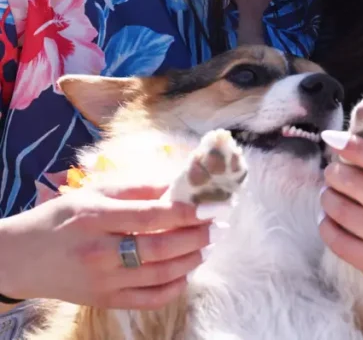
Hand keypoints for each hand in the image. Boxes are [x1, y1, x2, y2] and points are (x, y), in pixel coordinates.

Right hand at [0, 183, 228, 308]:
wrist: (21, 258)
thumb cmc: (62, 218)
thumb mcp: (95, 192)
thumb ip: (138, 189)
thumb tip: (179, 186)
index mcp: (97, 218)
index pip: (152, 216)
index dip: (188, 212)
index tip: (213, 207)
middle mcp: (100, 252)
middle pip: (161, 248)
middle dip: (196, 237)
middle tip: (216, 227)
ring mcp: (103, 281)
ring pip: (160, 275)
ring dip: (191, 260)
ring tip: (205, 246)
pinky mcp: (104, 301)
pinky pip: (149, 299)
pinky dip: (174, 287)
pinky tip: (186, 272)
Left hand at [319, 132, 362, 308]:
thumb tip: (346, 146)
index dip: (355, 148)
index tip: (331, 138)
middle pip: (356, 185)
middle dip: (334, 175)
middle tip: (331, 174)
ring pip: (343, 212)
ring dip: (328, 199)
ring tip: (329, 195)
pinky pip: (339, 242)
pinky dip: (326, 226)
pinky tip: (329, 220)